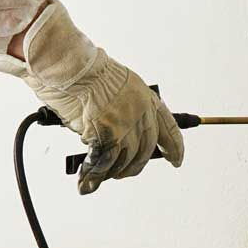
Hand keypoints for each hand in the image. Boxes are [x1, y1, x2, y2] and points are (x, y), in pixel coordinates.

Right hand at [0, 0, 182, 193]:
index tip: (176, 160)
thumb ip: (122, 109)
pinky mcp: (108, 134)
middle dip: (132, 166)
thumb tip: (114, 135)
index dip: (174, 147)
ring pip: (124, 161)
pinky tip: (85, 182)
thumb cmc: (85, 70)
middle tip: (120, 173)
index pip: (169, 128)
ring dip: (110, 173)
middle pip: (144, 151)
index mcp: (147, 98)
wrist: (71, 65)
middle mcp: (142, 113)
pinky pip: (103, 163)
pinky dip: (92, 175)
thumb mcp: (116, 86)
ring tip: (97, 177)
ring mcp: (126, 124)